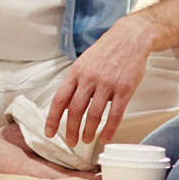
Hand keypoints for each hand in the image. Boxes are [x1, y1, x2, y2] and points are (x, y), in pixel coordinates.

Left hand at [46, 15, 154, 147]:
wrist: (130, 37)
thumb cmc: (105, 52)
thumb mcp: (83, 63)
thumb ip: (74, 84)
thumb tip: (62, 106)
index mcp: (76, 72)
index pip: (59, 99)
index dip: (52, 118)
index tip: (49, 132)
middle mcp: (89, 78)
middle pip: (75, 110)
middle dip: (70, 129)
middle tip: (71, 142)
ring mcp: (108, 84)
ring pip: (94, 114)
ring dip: (88, 131)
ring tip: (86, 140)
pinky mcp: (125, 89)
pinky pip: (115, 114)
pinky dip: (109, 129)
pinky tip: (105, 137)